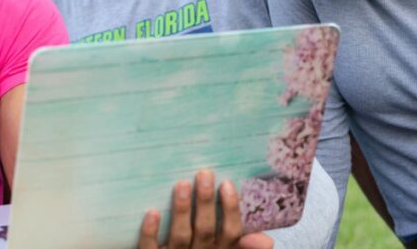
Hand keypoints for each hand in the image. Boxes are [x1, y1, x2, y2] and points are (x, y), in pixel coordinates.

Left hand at [138, 170, 274, 248]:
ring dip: (182, 210)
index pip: (231, 233)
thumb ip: (242, 245)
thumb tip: (266, 240)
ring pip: (180, 236)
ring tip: (181, 184)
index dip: (231, 210)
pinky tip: (152, 212)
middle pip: (205, 230)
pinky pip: (150, 247)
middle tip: (204, 174)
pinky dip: (151, 231)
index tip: (227, 184)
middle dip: (205, 203)